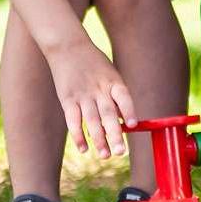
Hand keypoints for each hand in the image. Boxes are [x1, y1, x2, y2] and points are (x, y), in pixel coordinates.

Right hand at [50, 41, 134, 157]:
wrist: (68, 46)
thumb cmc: (93, 63)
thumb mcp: (110, 74)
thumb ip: (116, 97)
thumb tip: (124, 122)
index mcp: (113, 81)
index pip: (123, 97)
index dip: (129, 111)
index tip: (133, 125)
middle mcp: (99, 89)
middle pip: (108, 114)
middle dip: (115, 134)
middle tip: (120, 152)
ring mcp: (82, 95)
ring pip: (92, 120)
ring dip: (99, 140)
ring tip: (105, 155)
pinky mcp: (67, 99)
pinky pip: (73, 120)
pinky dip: (78, 135)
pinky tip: (84, 149)